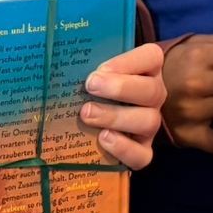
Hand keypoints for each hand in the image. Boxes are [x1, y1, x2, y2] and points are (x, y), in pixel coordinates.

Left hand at [81, 40, 167, 169]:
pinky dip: (124, 148)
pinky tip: (103, 139)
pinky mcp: (142, 150)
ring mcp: (149, 124)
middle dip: (121, 88)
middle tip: (90, 86)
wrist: (99, 123)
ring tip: (87, 114)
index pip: (151, 57)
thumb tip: (59, 62)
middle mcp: (153, 96)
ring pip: (149, 121)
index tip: (100, 68)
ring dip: (117, 117)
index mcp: (146, 69)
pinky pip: (143, 155)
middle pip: (153, 91)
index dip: (128, 62)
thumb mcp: (96, 73)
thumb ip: (86, 65)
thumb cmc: (95, 89)